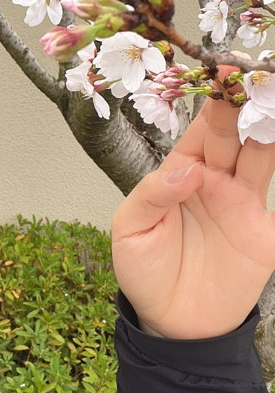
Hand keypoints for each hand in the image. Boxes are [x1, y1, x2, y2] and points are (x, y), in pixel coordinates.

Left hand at [112, 71, 274, 338]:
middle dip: (244, 102)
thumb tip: (189, 169)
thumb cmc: (143, 269)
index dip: (211, 103)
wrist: (172, 321)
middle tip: (254, 71)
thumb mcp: (132, 228)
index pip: (199, 131)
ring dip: (269, 126)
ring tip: (273, 93)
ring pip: (262, 155)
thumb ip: (155, 194)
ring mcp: (243, 204)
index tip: (222, 72)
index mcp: (179, 173)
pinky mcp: (265, 232)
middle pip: (234, 135)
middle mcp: (214, 180)